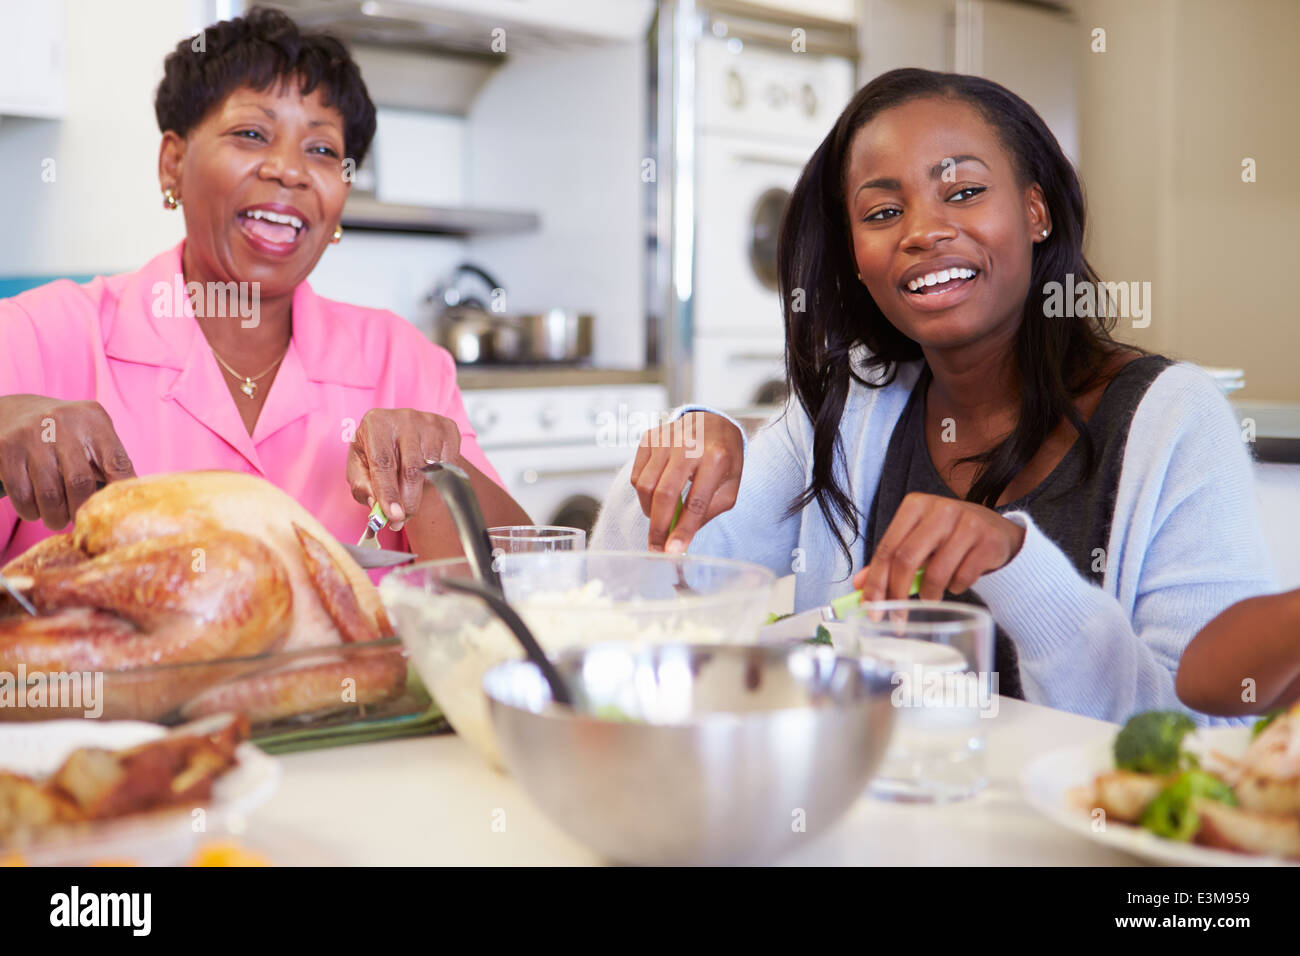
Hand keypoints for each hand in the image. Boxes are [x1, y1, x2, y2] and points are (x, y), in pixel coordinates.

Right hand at [0, 395, 135, 528]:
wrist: (13, 410)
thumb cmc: (65, 434)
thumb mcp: (91, 435)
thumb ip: (111, 463)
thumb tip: (132, 505)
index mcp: (94, 421)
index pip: (117, 463)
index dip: (121, 494)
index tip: (117, 515)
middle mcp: (63, 423)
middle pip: (80, 483)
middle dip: (81, 511)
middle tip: (79, 521)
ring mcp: (32, 435)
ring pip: (49, 493)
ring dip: (55, 517)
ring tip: (57, 520)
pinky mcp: (7, 448)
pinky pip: (21, 493)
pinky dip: (30, 511)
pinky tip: (35, 511)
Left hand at [346, 408, 460, 532]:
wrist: (399, 432)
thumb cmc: (376, 450)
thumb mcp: (359, 467)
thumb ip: (363, 487)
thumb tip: (377, 507)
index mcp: (376, 424)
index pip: (383, 463)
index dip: (389, 493)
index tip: (394, 516)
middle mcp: (404, 418)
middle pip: (412, 469)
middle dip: (408, 502)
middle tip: (400, 520)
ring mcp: (429, 422)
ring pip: (432, 470)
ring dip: (422, 493)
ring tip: (409, 498)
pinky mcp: (448, 428)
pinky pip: (449, 464)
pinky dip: (439, 479)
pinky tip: (425, 478)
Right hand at [631, 412, 742, 551]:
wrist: (714, 422)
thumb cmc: (724, 459)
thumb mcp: (729, 487)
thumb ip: (707, 512)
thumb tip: (680, 539)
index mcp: (716, 458)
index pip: (696, 502)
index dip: (683, 530)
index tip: (672, 552)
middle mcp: (689, 445)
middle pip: (664, 494)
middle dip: (659, 528)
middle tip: (657, 549)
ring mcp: (666, 439)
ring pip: (645, 486)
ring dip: (650, 511)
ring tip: (661, 517)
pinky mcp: (649, 438)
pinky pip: (636, 475)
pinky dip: (643, 494)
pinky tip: (656, 495)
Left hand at [852, 492, 1025, 601]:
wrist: (996, 531)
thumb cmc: (949, 537)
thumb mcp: (918, 542)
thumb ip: (890, 560)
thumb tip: (859, 584)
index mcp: (915, 505)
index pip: (887, 548)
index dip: (876, 582)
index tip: (871, 608)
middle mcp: (941, 509)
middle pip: (906, 559)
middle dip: (898, 594)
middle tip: (896, 618)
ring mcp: (968, 523)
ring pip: (936, 572)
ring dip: (930, 595)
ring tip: (931, 598)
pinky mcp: (989, 541)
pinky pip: (963, 578)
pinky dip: (955, 588)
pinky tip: (957, 581)